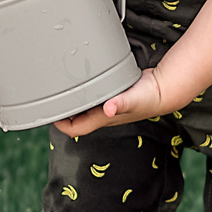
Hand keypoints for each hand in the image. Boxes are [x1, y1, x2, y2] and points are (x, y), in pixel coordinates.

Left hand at [54, 69, 174, 137]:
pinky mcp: (111, 96)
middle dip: (61, 112)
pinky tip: (80, 83)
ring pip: (82, 108)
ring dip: (71, 103)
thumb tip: (109, 109)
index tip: (47, 112)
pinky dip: (83, 93)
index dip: (59, 124)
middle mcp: (102, 115)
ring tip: (58, 90)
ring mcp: (106, 106)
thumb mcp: (133, 98)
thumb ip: (121, 103)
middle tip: (48, 97)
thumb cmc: (148, 96)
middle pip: (75, 119)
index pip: (74, 129)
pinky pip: (91, 98)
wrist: (164, 90)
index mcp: (102, 118)